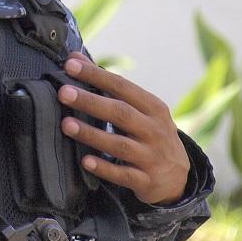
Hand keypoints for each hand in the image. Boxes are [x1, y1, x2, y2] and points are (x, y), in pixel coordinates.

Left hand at [57, 52, 189, 205]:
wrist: (178, 178)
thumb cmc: (149, 133)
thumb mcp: (140, 109)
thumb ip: (108, 86)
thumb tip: (74, 59)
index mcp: (153, 107)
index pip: (122, 86)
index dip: (96, 75)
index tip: (70, 65)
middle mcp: (155, 130)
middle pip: (120, 113)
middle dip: (90, 102)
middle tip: (63, 93)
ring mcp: (152, 156)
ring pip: (119, 144)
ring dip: (92, 134)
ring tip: (66, 124)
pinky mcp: (146, 181)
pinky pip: (123, 175)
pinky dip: (105, 168)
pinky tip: (86, 161)